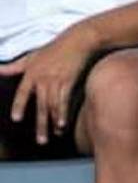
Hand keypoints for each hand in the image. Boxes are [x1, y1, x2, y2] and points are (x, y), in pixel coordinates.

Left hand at [0, 27, 97, 144]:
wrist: (78, 41)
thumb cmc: (54, 48)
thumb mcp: (31, 56)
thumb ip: (14, 66)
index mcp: (31, 73)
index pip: (23, 93)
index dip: (19, 106)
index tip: (16, 119)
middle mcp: (43, 78)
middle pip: (40, 105)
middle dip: (40, 124)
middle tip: (40, 141)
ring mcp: (57, 80)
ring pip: (53, 106)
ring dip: (53, 122)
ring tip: (54, 135)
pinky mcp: (70, 82)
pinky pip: (66, 101)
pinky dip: (64, 113)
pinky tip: (63, 124)